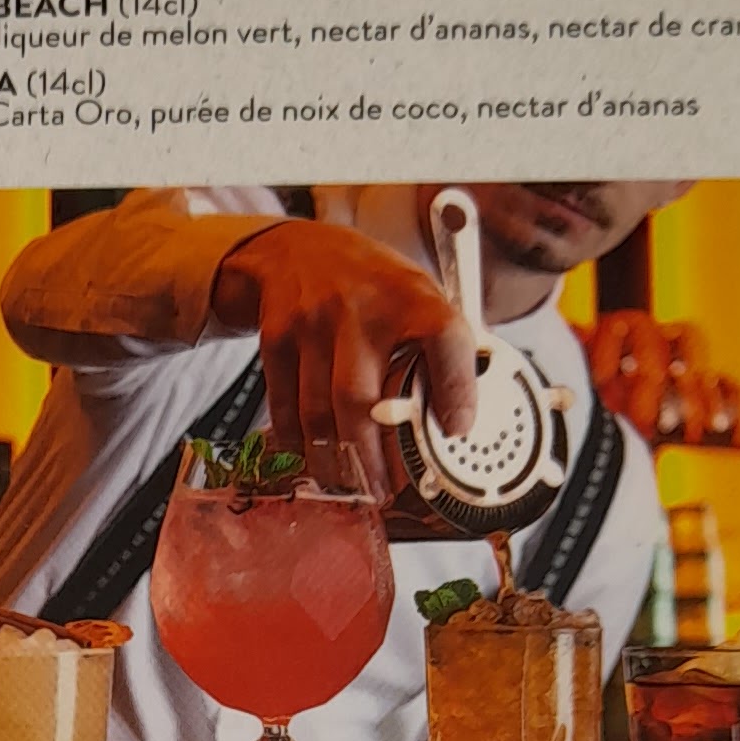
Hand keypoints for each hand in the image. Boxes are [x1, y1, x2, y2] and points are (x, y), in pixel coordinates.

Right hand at [209, 219, 471, 475]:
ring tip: (350, 484)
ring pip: (318, 412)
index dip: (455, 387)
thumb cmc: (372, 285)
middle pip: (360, 399)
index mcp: (412, 296)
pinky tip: (312, 455)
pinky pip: (284, 405)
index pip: (444, 338)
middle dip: (371, 458)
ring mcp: (313, 321)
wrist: (299, 249)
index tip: (456, 430)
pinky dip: (298, 440)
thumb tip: (462, 420)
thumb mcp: (418, 297)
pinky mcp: (277, 336)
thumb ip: (441, 350)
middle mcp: (362, 306)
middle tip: (385, 491)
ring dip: (334, 460)